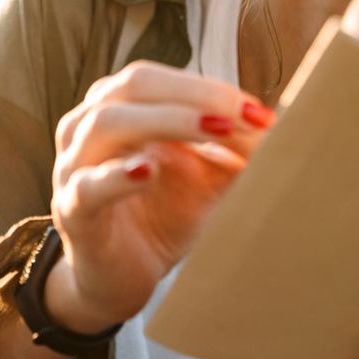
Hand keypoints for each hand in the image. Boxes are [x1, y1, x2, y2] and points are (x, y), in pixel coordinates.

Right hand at [45, 61, 274, 332]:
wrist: (119, 279)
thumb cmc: (161, 218)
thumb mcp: (207, 181)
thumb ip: (238, 154)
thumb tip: (287, 132)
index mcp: (119, 107)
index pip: (162, 79)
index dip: (211, 88)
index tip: (259, 113)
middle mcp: (88, 126)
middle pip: (135, 86)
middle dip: (195, 95)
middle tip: (243, 116)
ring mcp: (73, 167)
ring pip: (108, 123)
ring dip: (167, 121)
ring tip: (215, 130)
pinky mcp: (72, 211)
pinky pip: (88, 186)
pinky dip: (118, 175)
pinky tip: (147, 171)